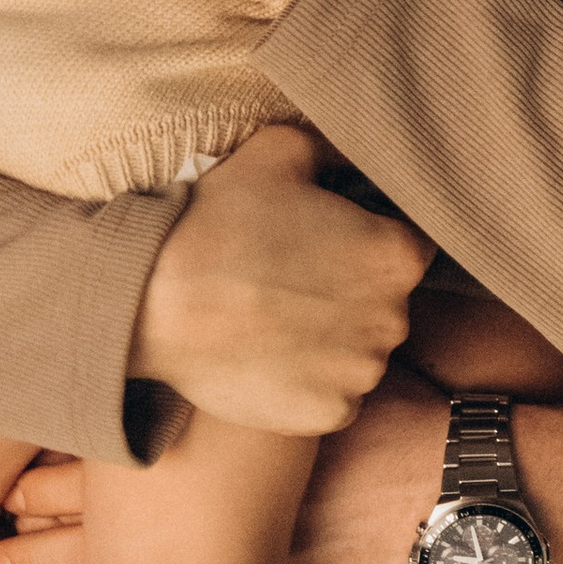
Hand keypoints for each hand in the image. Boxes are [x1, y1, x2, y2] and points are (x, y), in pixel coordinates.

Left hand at [0, 376, 448, 563]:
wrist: (460, 506)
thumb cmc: (399, 433)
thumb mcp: (317, 382)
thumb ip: (257, 363)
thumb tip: (225, 324)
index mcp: (201, 442)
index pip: (93, 453)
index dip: (49, 466)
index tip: (21, 475)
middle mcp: (195, 507)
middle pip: (83, 517)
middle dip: (31, 526)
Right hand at [130, 124, 431, 433]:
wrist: (154, 302)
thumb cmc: (217, 222)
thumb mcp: (280, 150)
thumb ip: (334, 149)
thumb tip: (352, 151)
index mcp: (396, 254)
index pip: (407, 246)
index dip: (368, 241)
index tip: (329, 242)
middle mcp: (394, 318)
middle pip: (387, 303)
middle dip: (352, 292)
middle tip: (293, 279)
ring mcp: (363, 372)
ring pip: (361, 353)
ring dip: (332, 340)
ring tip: (274, 320)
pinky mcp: (330, 414)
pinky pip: (334, 396)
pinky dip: (310, 383)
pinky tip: (270, 357)